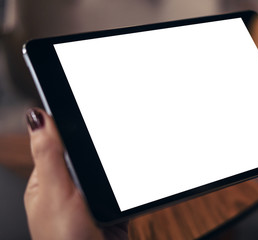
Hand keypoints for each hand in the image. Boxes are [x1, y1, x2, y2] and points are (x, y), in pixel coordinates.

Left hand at [24, 108, 127, 239]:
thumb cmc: (65, 239)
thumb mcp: (55, 192)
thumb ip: (49, 155)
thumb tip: (37, 118)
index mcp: (46, 180)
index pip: (55, 141)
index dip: (66, 123)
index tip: (79, 101)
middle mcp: (67, 185)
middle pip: (82, 151)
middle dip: (94, 141)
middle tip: (107, 123)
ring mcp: (88, 194)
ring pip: (101, 165)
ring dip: (110, 158)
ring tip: (119, 142)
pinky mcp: (107, 202)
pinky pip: (116, 181)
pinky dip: (122, 174)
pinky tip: (127, 168)